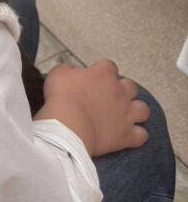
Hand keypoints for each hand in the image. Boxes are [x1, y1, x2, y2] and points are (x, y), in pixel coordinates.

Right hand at [34, 59, 149, 156]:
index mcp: (103, 74)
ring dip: (136, 111)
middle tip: (110, 96)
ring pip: (142, 109)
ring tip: (125, 115)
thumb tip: (74, 71)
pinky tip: (129, 135)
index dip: (102, 72)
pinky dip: (137, 135)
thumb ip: (70, 69)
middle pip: (131, 86)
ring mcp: (126, 114)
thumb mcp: (59, 73)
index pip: (109, 66)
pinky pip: (142, 135)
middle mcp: (119, 92)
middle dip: (123, 90)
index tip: (94, 78)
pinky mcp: (127, 135)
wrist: (68, 125)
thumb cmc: (62, 98)